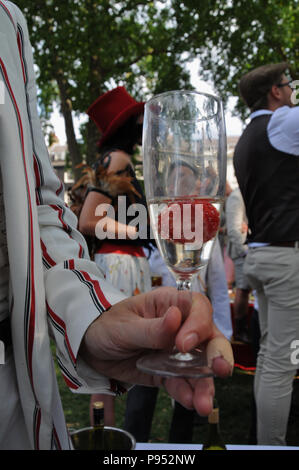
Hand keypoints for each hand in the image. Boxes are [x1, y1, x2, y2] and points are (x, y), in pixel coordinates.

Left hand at [79, 287, 233, 415]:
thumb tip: (176, 317)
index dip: (199, 324)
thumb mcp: (124, 326)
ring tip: (204, 403)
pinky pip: (182, 382)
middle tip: (221, 371)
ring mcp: (176, 351)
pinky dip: (188, 393)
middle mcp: (180, 326)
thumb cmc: (106, 325)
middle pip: (208, 337)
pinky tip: (191, 403)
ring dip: (205, 384)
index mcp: (169, 303)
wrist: (90, 348)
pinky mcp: (168, 372)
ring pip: (199, 365)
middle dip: (217, 355)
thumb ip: (151, 328)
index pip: (197, 307)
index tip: (184, 344)